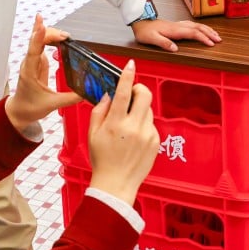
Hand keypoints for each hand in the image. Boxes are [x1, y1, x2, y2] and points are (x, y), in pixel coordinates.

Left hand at [5, 14, 82, 132]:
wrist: (19, 112)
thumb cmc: (29, 107)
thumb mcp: (51, 104)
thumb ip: (70, 98)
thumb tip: (85, 92)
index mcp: (30, 73)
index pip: (34, 51)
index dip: (38, 37)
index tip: (41, 24)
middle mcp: (29, 64)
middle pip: (37, 41)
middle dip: (49, 34)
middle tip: (64, 35)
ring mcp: (32, 62)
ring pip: (38, 41)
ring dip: (50, 34)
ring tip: (63, 35)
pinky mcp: (37, 63)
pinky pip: (41, 46)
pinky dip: (48, 38)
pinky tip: (55, 34)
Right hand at [87, 59, 158, 204]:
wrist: (116, 184)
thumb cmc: (102, 159)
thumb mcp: (92, 133)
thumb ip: (100, 111)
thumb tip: (109, 95)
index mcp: (115, 123)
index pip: (123, 92)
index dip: (127, 75)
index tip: (130, 65)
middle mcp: (134, 127)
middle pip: (145, 95)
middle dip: (139, 88)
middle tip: (132, 93)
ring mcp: (147, 135)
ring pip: (148, 110)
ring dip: (139, 110)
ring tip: (128, 125)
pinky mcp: (156, 142)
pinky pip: (151, 125)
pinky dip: (143, 125)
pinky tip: (134, 138)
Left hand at [130, 18, 220, 52]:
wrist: (140, 20)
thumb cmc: (144, 31)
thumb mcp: (151, 39)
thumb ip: (163, 43)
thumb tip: (176, 49)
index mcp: (174, 30)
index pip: (192, 33)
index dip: (203, 38)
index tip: (211, 44)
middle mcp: (178, 26)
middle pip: (198, 28)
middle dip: (209, 33)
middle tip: (219, 40)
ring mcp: (177, 24)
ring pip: (196, 25)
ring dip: (207, 29)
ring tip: (215, 35)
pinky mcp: (176, 25)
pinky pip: (192, 25)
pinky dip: (200, 27)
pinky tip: (202, 29)